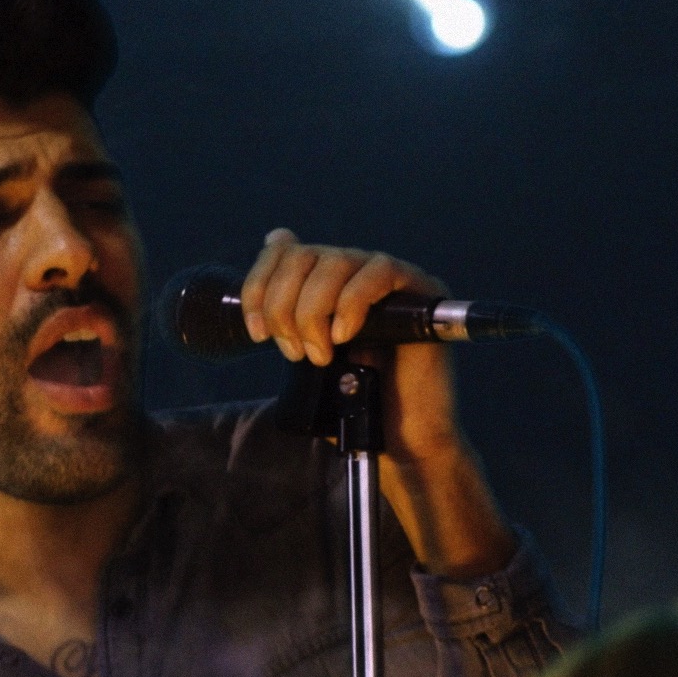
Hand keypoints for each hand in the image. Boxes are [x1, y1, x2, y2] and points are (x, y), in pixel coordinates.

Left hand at [240, 229, 514, 576]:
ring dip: (314, 311)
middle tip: (294, 352)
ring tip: (321, 354)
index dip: (259, 286)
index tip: (257, 332)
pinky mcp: (420, 289)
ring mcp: (388, 277)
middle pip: (303, 256)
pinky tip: (345, 336)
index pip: (284, 251)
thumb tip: (275, 239)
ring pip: (337, 260)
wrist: (399, 437)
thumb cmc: (352, 398)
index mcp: (326, 280)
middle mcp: (355, 270)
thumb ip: (288, 306)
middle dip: (284, 306)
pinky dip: (351, 303)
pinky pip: (379, 272)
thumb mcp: (305, 349)